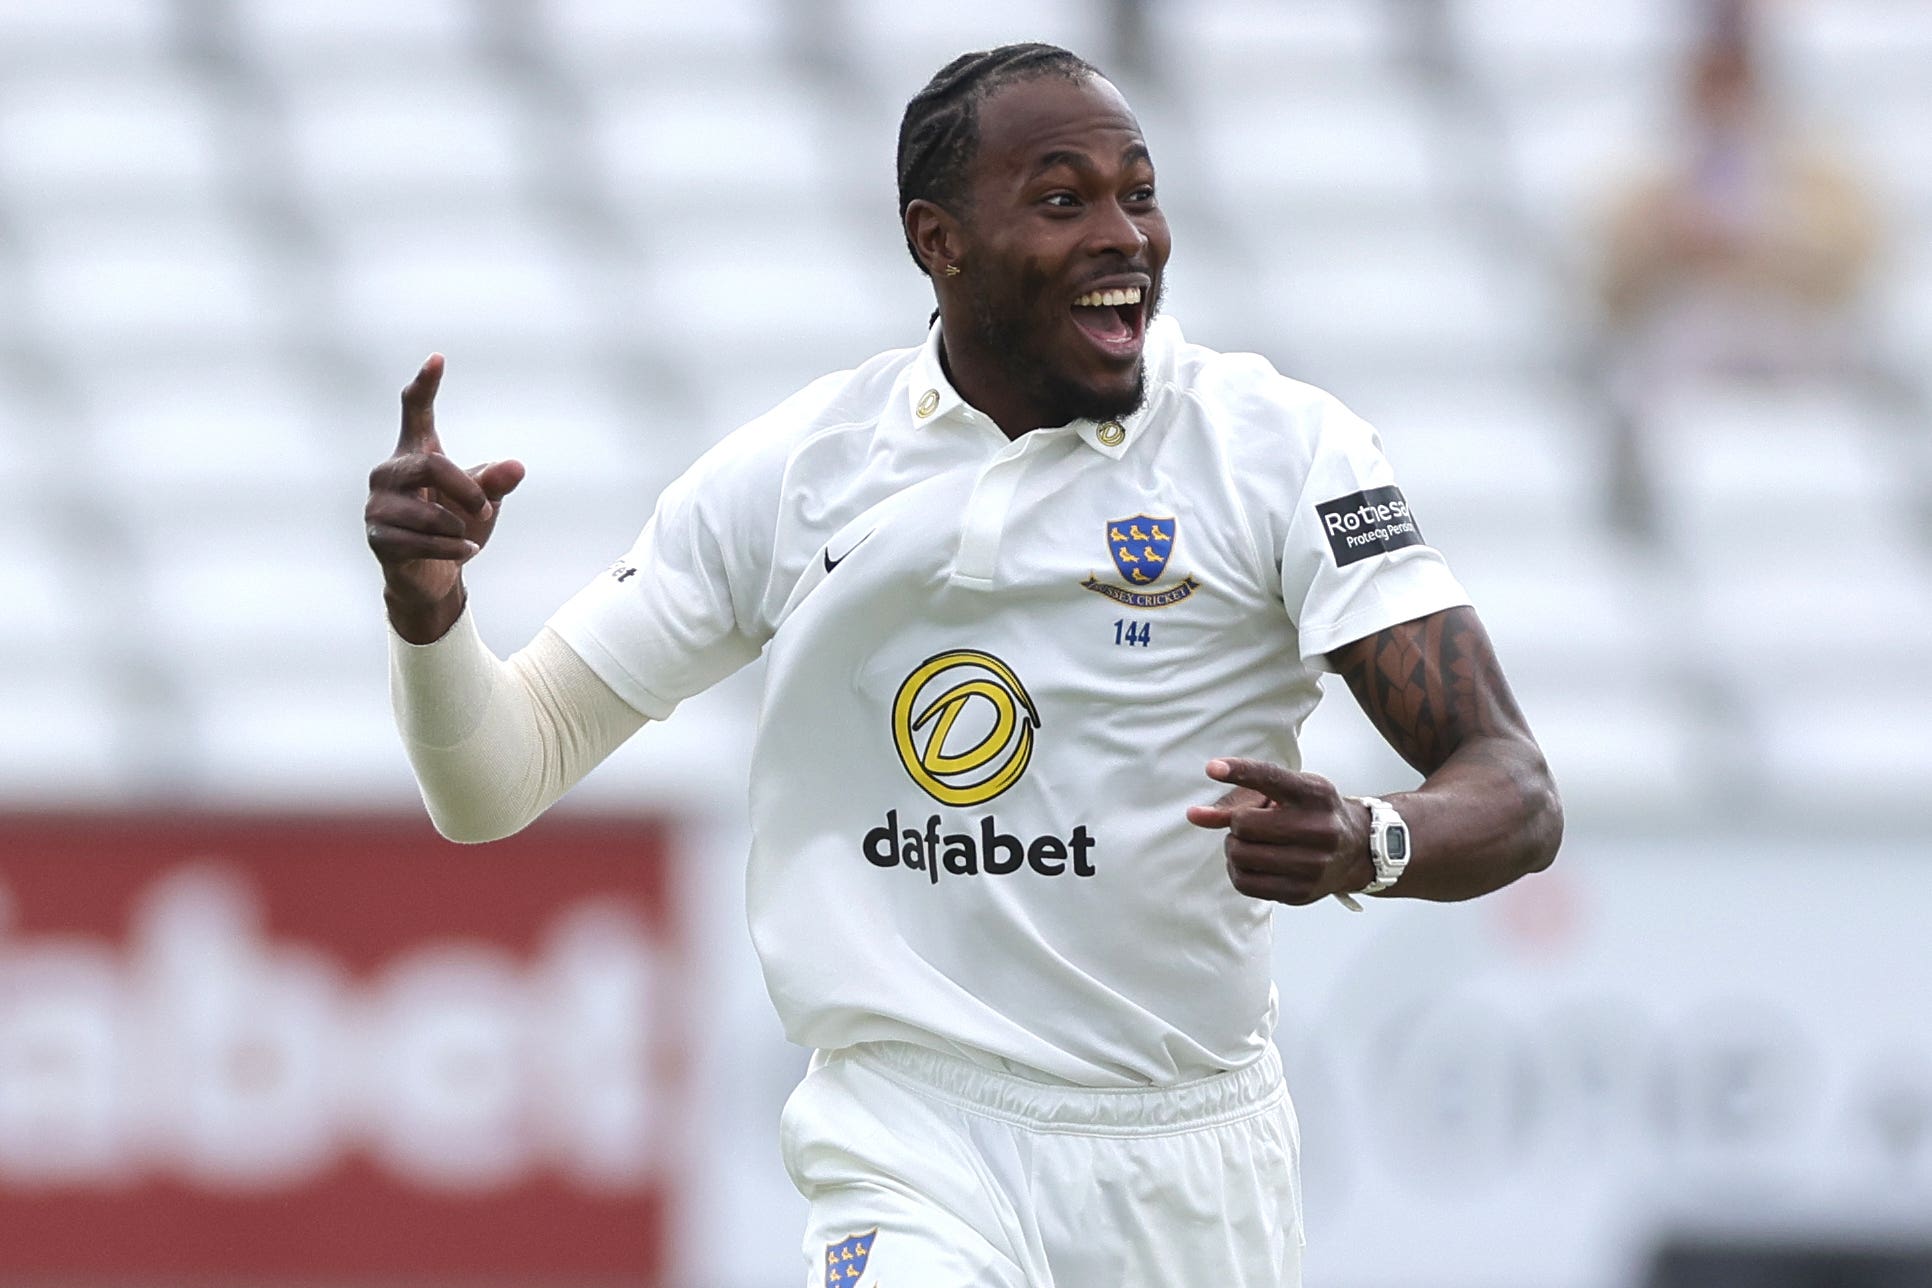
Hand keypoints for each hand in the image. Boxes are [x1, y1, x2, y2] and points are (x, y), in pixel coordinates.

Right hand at [364, 354, 524, 642]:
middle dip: (466, 489)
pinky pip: (421, 541)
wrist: (434, 577)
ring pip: (427, 511)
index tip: (438, 358)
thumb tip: (516, 468)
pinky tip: (466, 551)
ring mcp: (377, 506)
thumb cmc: (456, 527)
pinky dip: (452, 547)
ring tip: (468, 537)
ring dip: (458, 527)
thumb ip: (495, 482)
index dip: (425, 385)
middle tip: (485, 510)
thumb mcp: (484, 502)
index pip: (414, 410)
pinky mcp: (378, 538)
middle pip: (430, 465)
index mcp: (414, 453)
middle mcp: (389, 473)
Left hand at [1185, 758, 1373, 905]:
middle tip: (1252, 824)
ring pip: (1240, 855)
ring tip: (1253, 843)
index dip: (1240, 771)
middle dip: (1238, 823)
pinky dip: (1237, 870)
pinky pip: (1244, 883)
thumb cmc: (1312, 814)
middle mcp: (1319, 828)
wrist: (1356, 850)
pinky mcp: (1301, 892)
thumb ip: (1240, 801)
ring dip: (1235, 847)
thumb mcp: (1288, 795)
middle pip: (1245, 824)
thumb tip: (1194, 815)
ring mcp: (1313, 864)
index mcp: (1315, 794)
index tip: (1211, 768)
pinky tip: (1251, 862)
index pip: (1272, 778)